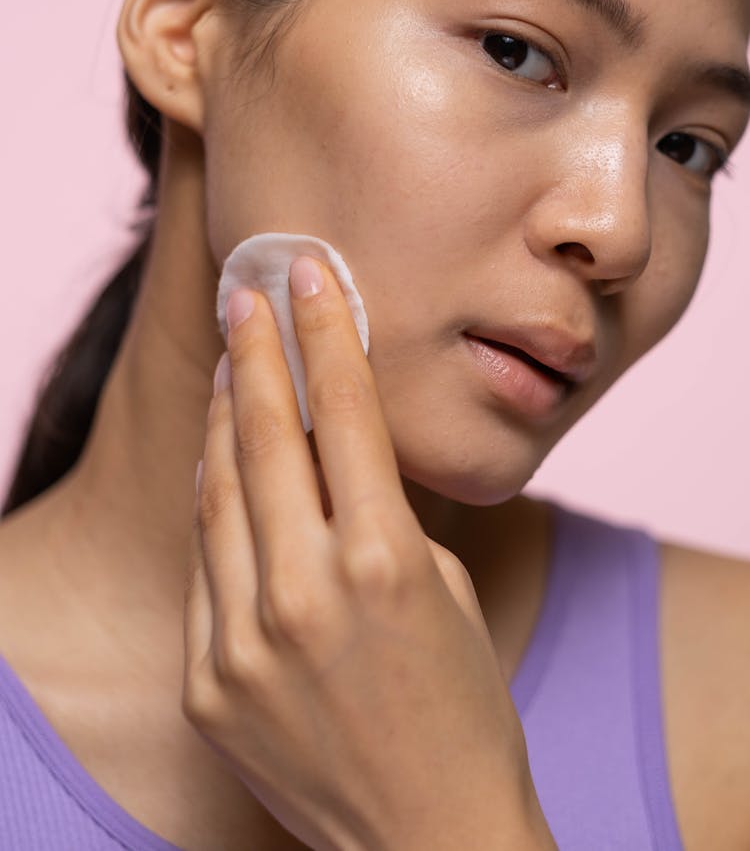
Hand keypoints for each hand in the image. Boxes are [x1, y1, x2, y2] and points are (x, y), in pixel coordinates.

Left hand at [183, 256, 554, 850]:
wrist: (430, 834)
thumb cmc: (461, 703)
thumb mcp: (441, 582)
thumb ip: (377, 509)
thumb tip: (324, 442)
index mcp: (385, 561)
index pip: (343, 411)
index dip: (326, 330)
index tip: (311, 273)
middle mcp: (305, 595)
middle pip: (264, 435)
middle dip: (253, 350)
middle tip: (243, 293)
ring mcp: (244, 644)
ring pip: (216, 493)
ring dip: (221, 417)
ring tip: (226, 364)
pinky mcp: (208, 685)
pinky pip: (204, 567)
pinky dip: (212, 504)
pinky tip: (217, 460)